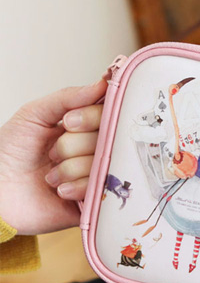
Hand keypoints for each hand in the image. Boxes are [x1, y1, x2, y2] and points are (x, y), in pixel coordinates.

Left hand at [0, 80, 106, 234]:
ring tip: (52, 176)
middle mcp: (93, 149)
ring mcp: (96, 173)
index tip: (68, 123)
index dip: (90, 118)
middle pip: (105, 139)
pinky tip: (60, 190)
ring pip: (100, 163)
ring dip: (68, 170)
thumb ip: (67, 98)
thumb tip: (101, 84)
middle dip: (70, 146)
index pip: (106, 114)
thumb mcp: (33, 116)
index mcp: (83, 128)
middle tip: (52, 154)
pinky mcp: (96, 197)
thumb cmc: (10, 153)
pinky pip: (98, 187)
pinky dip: (74, 188)